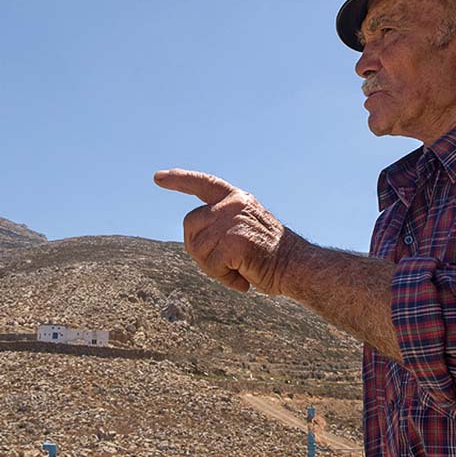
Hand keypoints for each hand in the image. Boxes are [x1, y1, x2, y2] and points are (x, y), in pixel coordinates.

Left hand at [153, 168, 292, 293]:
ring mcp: (232, 220)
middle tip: (225, 264)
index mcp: (237, 199)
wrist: (296, 267)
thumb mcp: (245, 229)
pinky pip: (211, 264)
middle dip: (199, 249)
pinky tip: (243, 278)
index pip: (204, 183)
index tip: (158, 177)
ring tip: (240, 269)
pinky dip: (224, 277)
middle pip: (190, 225)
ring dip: (214, 267)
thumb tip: (194, 237)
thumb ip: (222, 224)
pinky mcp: (234, 240)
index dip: (180, 180)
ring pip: (197, 249)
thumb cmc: (270, 256)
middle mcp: (233, 204)